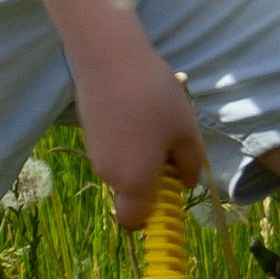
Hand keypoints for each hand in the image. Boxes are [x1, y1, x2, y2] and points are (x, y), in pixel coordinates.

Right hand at [73, 42, 205, 228]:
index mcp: (134, 182)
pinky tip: (137, 110)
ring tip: (155, 121)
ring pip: (122, 168)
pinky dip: (126, 141)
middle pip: (131, 192)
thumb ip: (191, 165)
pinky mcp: (88, 132)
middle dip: (151, 179)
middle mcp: (109, 174)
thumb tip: (185, 182)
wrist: (109, 57)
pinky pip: (113, 149)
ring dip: (140, 157)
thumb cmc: (154, 98)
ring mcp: (95, 152)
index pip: (134, 222)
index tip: (169, 193)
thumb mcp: (186, 132)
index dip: (151, 217)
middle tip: (170, 148)